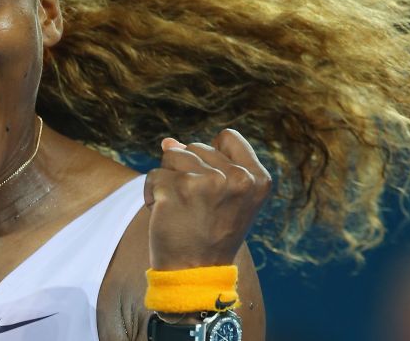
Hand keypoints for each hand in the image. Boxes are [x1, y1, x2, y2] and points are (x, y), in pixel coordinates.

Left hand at [144, 129, 271, 268]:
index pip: (228, 137)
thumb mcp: (224, 198)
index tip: (212, 186)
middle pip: (196, 147)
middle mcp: (238, 178)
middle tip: (196, 207)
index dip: (211, 156)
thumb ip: (206, 164)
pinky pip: (153, 175)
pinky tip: (165, 215)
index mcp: (257, 179)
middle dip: (187, 171)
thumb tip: (167, 141)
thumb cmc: (209, 235)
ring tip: (181, 209)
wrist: (195, 274)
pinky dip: (151, 194)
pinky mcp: (178, 188)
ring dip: (168, 180)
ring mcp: (208, 182)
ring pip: (171, 155)